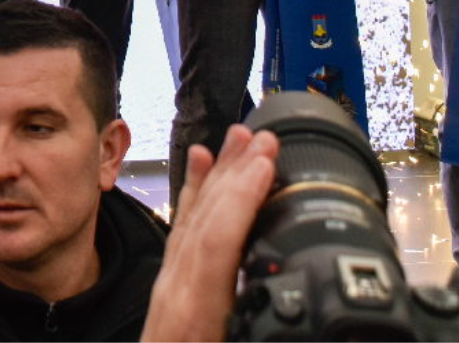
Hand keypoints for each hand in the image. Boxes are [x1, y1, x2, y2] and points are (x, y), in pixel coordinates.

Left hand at [141, 124, 279, 342]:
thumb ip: (247, 330)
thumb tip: (287, 323)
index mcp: (194, 321)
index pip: (216, 247)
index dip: (241, 201)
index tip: (267, 162)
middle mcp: (178, 297)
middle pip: (205, 222)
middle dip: (235, 174)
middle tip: (264, 135)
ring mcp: (171, 291)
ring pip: (192, 221)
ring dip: (218, 176)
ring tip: (238, 137)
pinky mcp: (172, 292)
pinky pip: (181, 232)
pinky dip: (192, 195)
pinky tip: (199, 164)